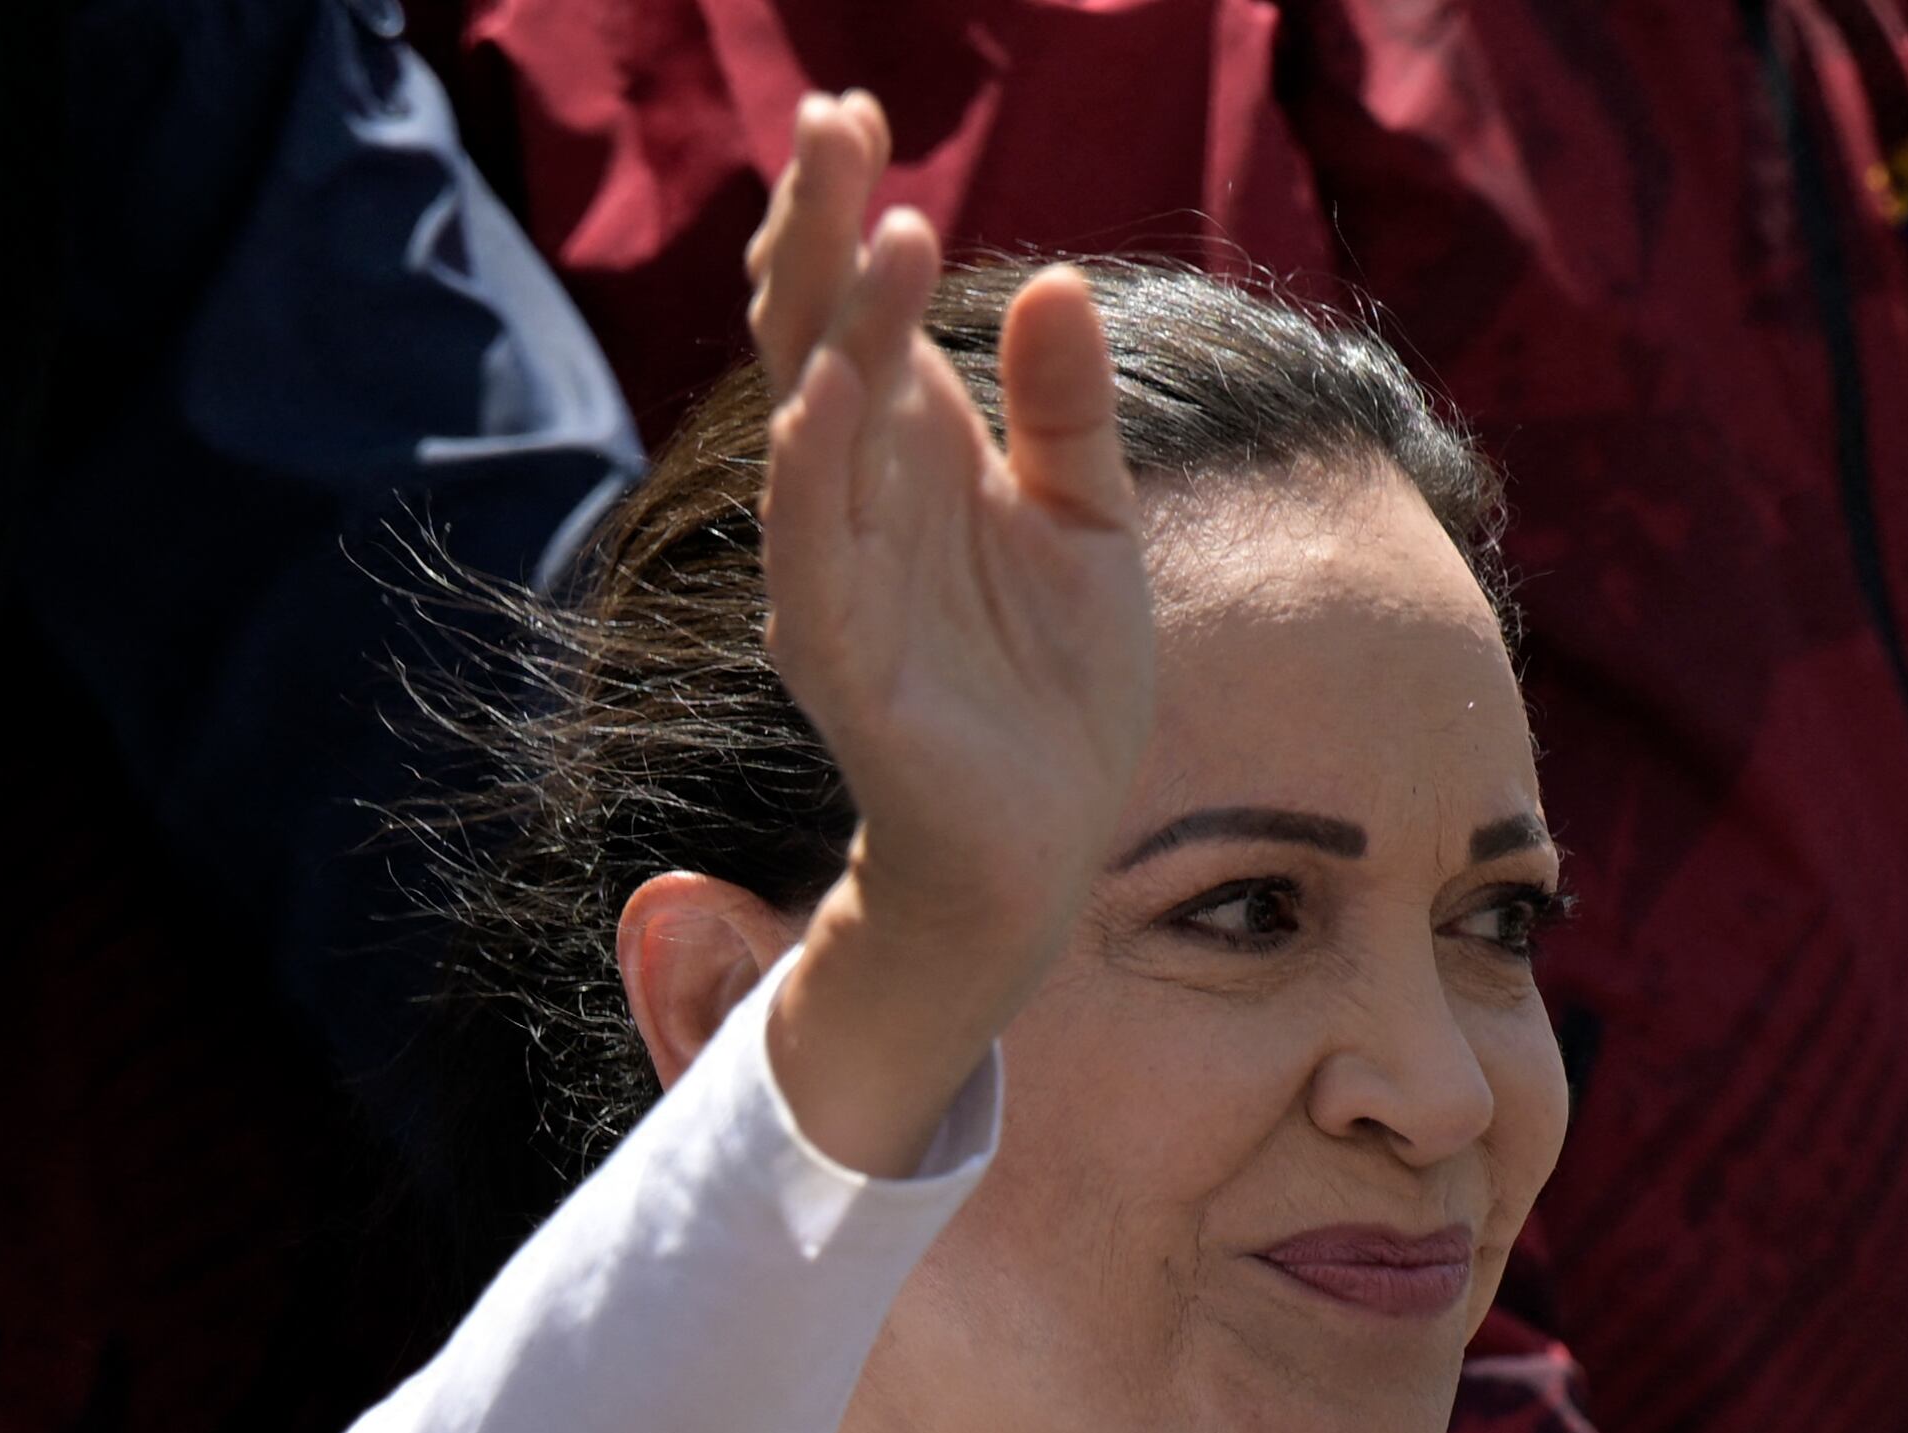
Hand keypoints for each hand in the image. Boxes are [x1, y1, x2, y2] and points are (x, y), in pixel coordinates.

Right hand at [741, 92, 1153, 1168]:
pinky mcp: (848, 666)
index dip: (850, 215)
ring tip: (880, 234)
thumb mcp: (1092, 525)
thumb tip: (1060, 283)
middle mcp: (857, 503)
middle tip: (839, 123)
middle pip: (818, 340)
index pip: (856, 308)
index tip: (860, 112)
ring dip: (840, 333)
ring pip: (815, 433)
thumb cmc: (1058, 686)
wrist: (1052, 844)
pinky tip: (833, 398)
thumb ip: (1069, 414)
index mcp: (909, 456)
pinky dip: (817, 477)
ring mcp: (839, 580)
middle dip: (825, 232)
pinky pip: (815, 559)